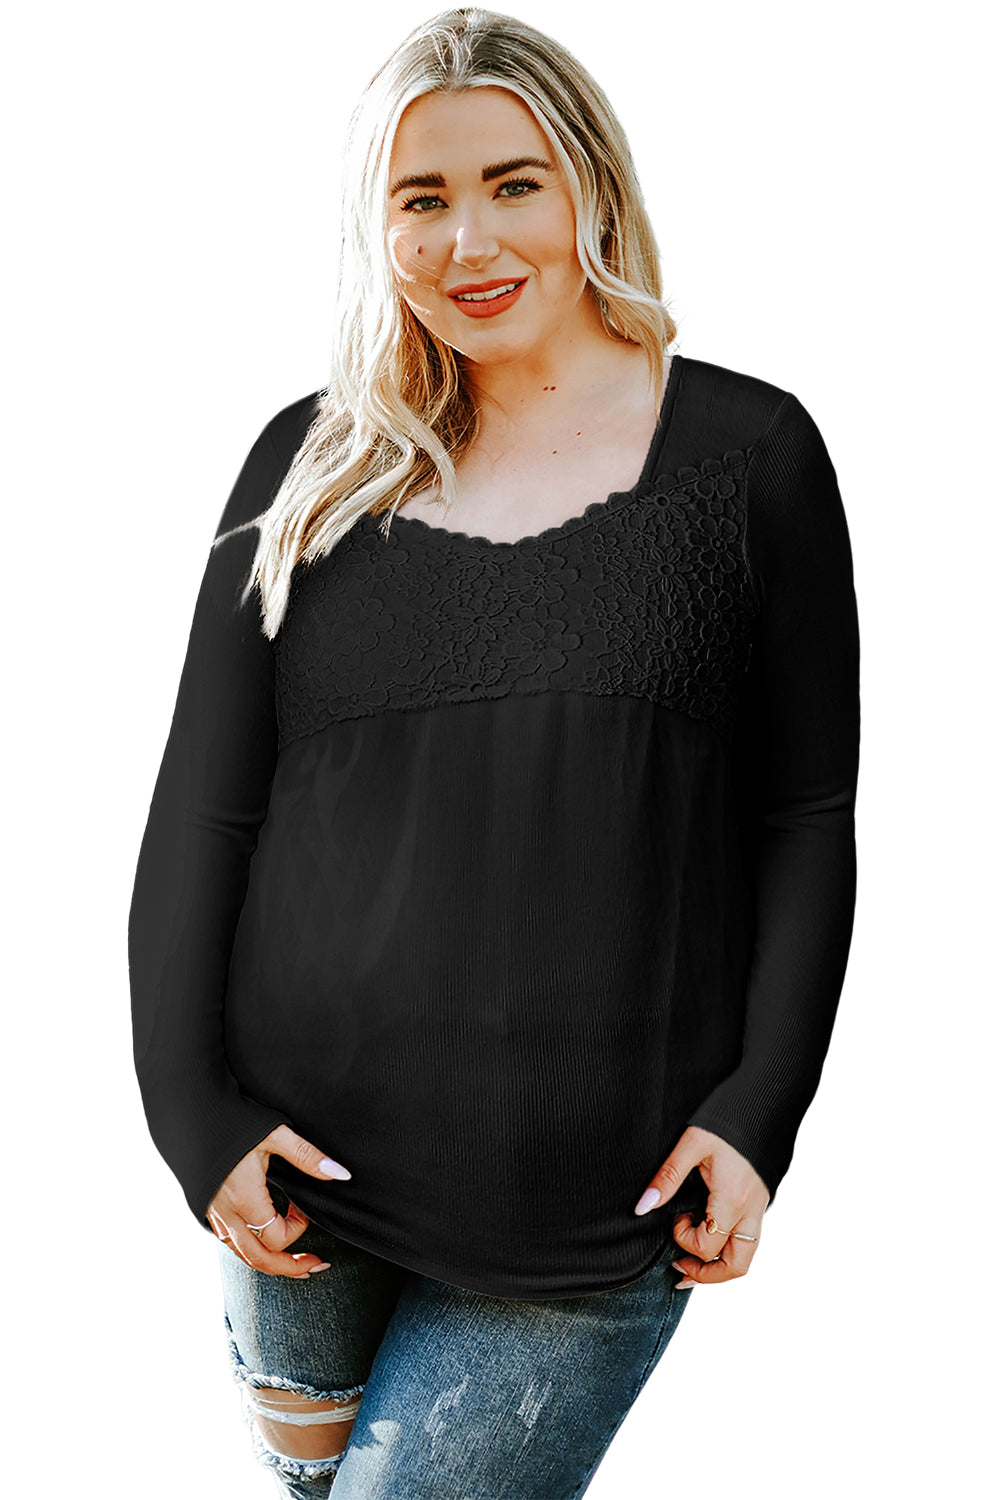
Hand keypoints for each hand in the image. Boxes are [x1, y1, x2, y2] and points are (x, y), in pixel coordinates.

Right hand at [207, 1123, 351, 1277]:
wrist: (192, 1111)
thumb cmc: (234, 1120)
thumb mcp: (275, 1134)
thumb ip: (307, 1156)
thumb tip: (340, 1174)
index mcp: (244, 1198)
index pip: (277, 1237)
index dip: (298, 1228)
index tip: (304, 1207)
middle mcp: (225, 1213)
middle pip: (258, 1259)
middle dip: (289, 1268)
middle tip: (315, 1267)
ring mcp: (212, 1214)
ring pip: (241, 1255)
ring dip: (269, 1263)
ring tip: (294, 1266)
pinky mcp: (206, 1209)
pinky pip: (228, 1242)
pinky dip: (249, 1249)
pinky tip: (263, 1243)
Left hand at [634, 1125, 769, 1287]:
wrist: (765, 1100)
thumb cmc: (728, 1118)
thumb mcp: (692, 1144)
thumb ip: (667, 1178)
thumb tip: (643, 1207)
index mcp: (732, 1200)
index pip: (708, 1246)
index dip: (684, 1240)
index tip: (674, 1217)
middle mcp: (751, 1211)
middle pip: (737, 1266)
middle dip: (707, 1275)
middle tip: (680, 1269)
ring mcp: (760, 1207)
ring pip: (748, 1256)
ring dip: (721, 1266)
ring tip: (693, 1264)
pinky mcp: (762, 1200)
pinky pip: (750, 1238)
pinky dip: (730, 1247)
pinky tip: (711, 1236)